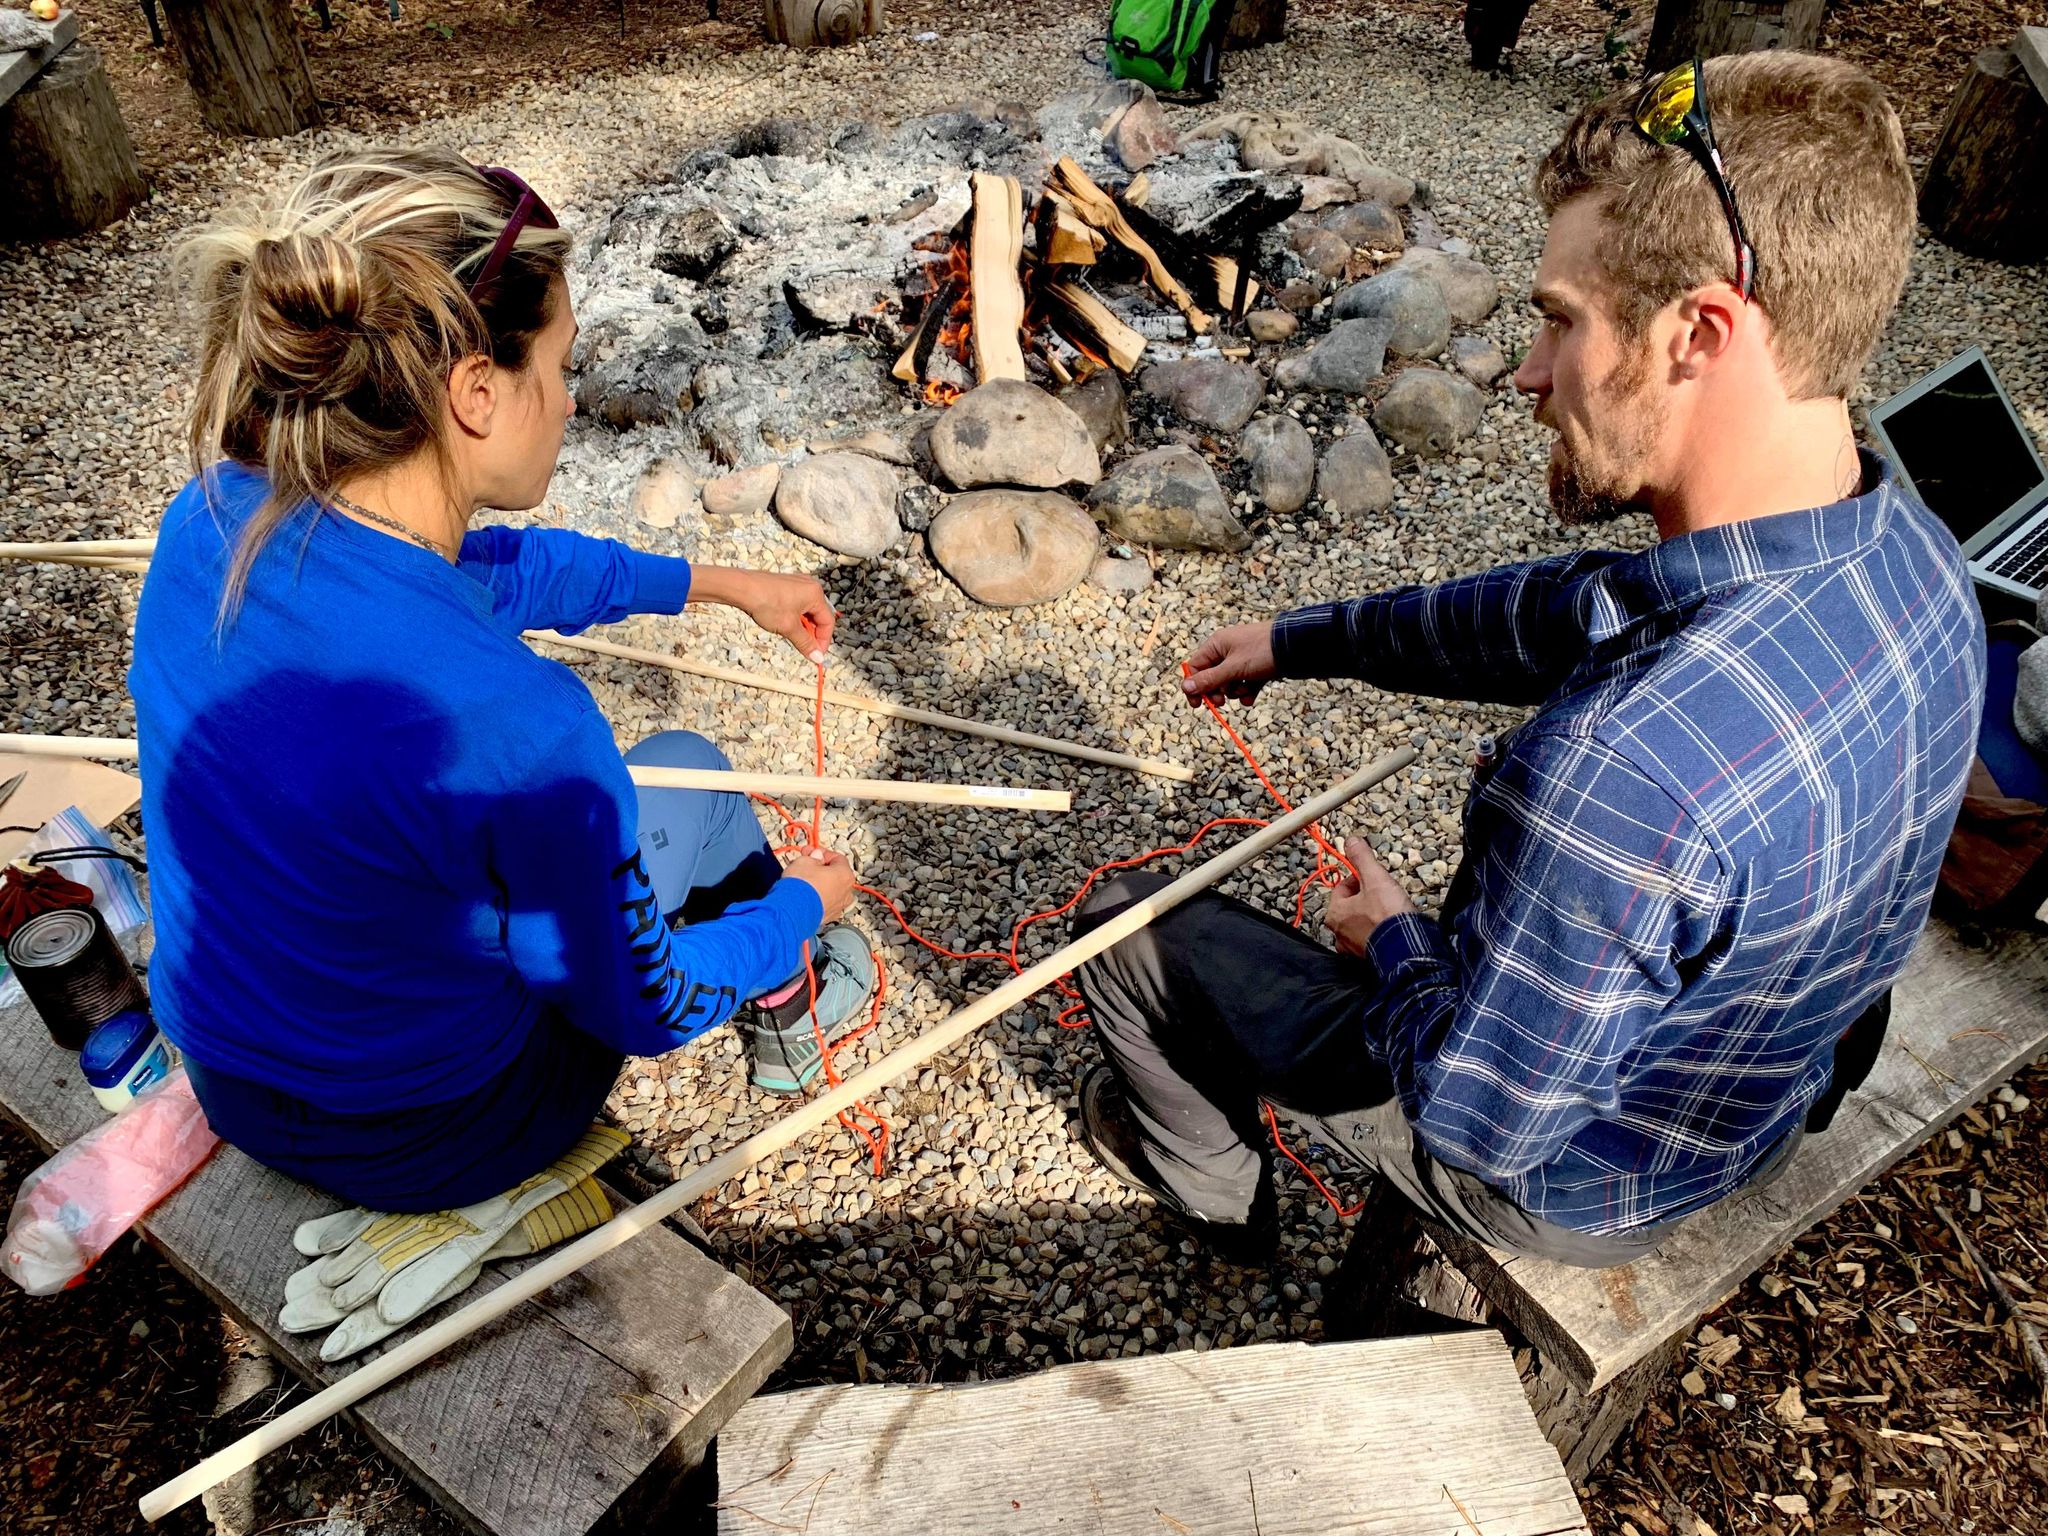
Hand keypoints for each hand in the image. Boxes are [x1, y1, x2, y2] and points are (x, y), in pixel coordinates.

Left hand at [739, 571, 836, 661]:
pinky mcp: (786, 585)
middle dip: (812, 634)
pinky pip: (797, 604)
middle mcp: (809, 586)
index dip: (823, 641)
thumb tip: (817, 657)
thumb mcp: (788, 628)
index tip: (816, 654)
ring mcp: (797, 584)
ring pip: (807, 611)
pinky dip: (794, 617)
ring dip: (802, 627)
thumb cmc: (765, 602)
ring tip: (791, 636)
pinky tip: (784, 624)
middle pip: (818, 616)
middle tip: (804, 648)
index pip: (827, 622)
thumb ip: (805, 643)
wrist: (742, 588)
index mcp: (815, 594)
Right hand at [779, 845, 857, 922]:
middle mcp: (846, 892)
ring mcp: (837, 907)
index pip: (837, 858)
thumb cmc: (801, 887)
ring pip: (829, 890)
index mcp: (845, 875)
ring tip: (802, 880)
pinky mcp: (826, 917)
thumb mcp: (805, 861)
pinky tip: (803, 894)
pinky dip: (815, 897)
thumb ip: (813, 857)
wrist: (792, 911)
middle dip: (820, 868)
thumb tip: (815, 857)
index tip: (811, 852)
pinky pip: (822, 902)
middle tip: (807, 864)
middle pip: (835, 875)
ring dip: (818, 883)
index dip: (822, 853)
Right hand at [1181, 621, 1277, 708]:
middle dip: (1216, 691)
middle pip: (1212, 677)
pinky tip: (1251, 697)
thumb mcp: (1233, 668)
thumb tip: (1185, 687)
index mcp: (1217, 645)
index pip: (1196, 667)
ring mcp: (1242, 659)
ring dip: (1234, 692)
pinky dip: (1247, 691)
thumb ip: (1210, 679)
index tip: (1197, 704)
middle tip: (1222, 702)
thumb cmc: (1262, 652)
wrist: (1296, 646)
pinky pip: (1245, 684)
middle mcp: (1227, 651)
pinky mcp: (1256, 668)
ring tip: (1245, 691)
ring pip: (1229, 683)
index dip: (1194, 686)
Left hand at [1322, 836, 1417, 957]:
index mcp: (1335, 913)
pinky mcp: (1367, 957)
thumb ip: (1362, 858)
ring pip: (1359, 923)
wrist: (1406, 949)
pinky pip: (1369, 939)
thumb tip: (1351, 841)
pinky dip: (1377, 932)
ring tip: (1389, 912)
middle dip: (1366, 898)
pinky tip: (1389, 928)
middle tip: (1384, 895)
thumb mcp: (1375, 878)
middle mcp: (1338, 933)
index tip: (1374, 878)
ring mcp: (1351, 948)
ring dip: (1371, 916)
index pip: (1343, 887)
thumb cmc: (1388, 916)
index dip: (1360, 879)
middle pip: (1350, 906)